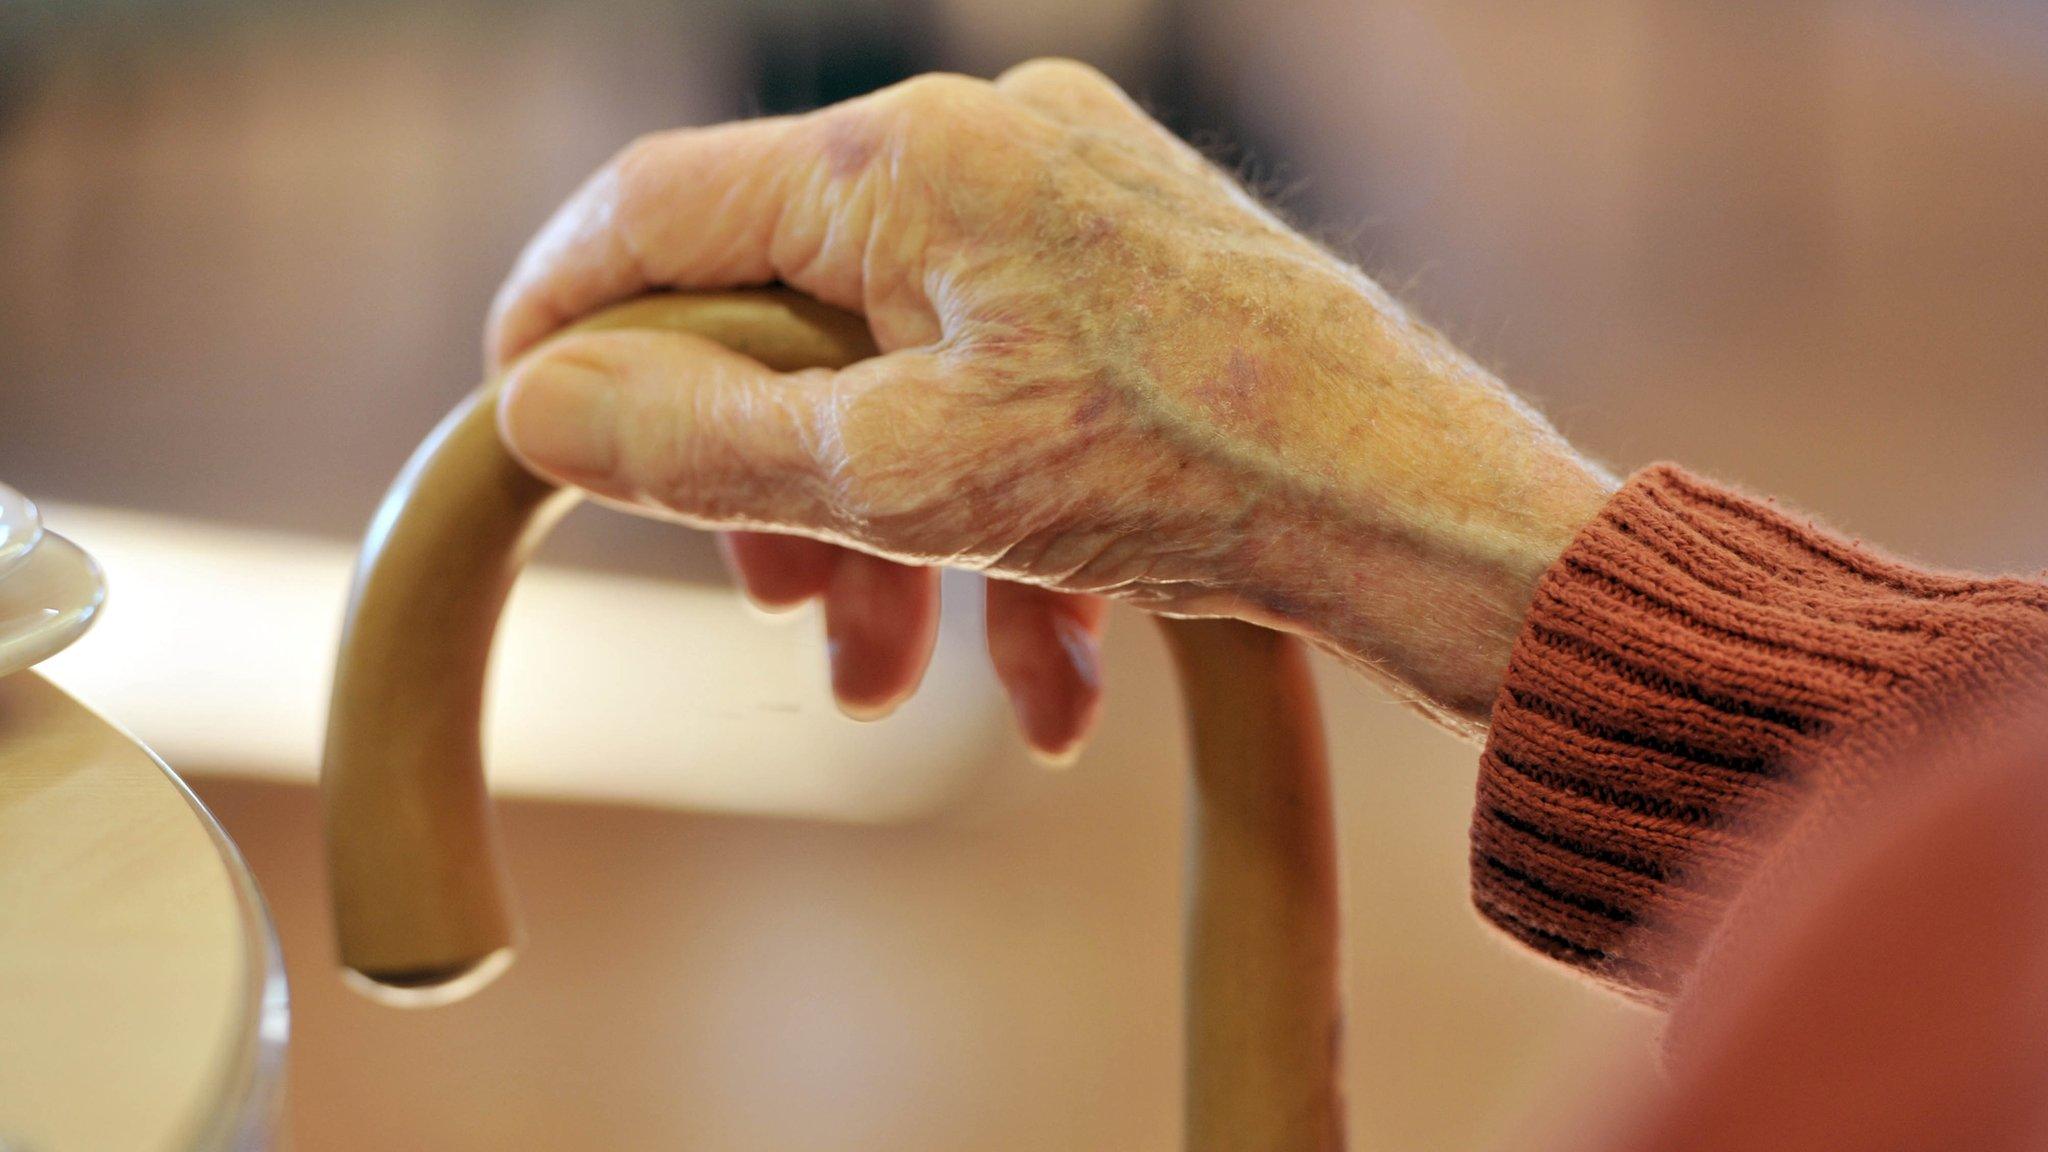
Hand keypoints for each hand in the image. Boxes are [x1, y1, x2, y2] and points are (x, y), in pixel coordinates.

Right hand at [487, 60, 1614, 752]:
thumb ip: (698, 444)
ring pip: (902, 375)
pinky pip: (1006, 391)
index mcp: (911, 157)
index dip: (562, 317)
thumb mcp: (903, 480)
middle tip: (781, 617)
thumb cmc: (1185, 478)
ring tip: (905, 691)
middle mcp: (989, 150)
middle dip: (771, 488)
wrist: (1429, 519)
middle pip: (787, 312)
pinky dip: (997, 527)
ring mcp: (1071, 209)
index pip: (659, 207)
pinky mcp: (1133, 280)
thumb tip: (533, 406)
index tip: (518, 422)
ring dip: (892, 543)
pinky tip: (1046, 679)